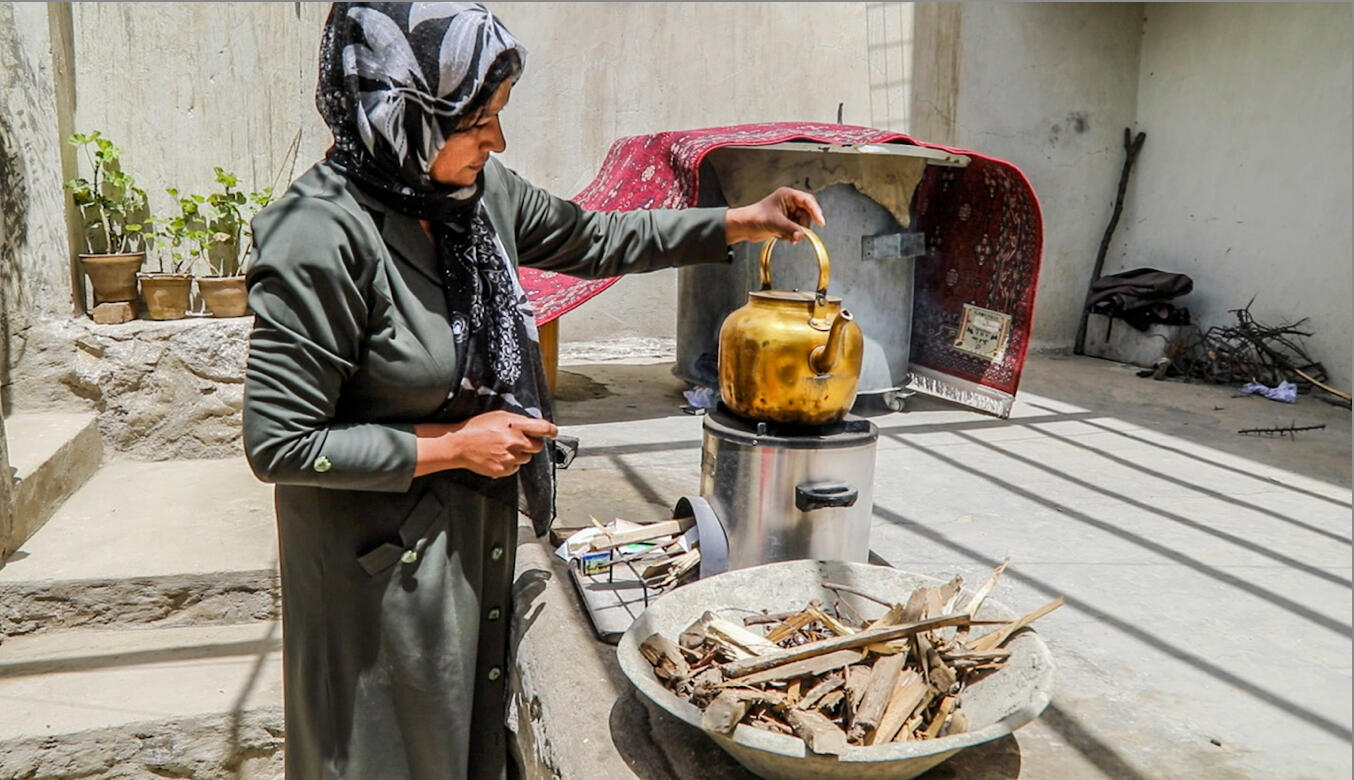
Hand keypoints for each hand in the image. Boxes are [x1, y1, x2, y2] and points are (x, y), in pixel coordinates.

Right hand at [415, 411, 557, 478]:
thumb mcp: (499, 416)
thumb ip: (518, 420)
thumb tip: (532, 425)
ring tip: (503, 448)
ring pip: (526, 458)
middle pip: (537, 446)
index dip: (551, 431)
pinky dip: (510, 463)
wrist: (459, 445)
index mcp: (515, 426)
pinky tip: (498, 456)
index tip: (553, 432)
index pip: (543, 428)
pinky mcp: (504, 469)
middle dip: (531, 444)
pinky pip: (515, 467)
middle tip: (518, 441)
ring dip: (519, 454)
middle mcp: (514, 442)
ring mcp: (509, 457)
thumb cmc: (476, 428)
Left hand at [725, 186, 825, 244]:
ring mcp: (788, 213)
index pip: (808, 201)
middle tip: (797, 236)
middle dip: (802, 227)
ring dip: (795, 233)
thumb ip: (790, 229)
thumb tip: (802, 236)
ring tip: (784, 236)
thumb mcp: (775, 223)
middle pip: (807, 215)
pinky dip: (790, 235)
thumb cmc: (754, 217)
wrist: (743, 226)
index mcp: (788, 195)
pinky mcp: (786, 222)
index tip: (821, 222)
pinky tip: (780, 236)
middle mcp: (790, 203)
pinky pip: (796, 230)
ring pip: (802, 224)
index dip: (816, 211)